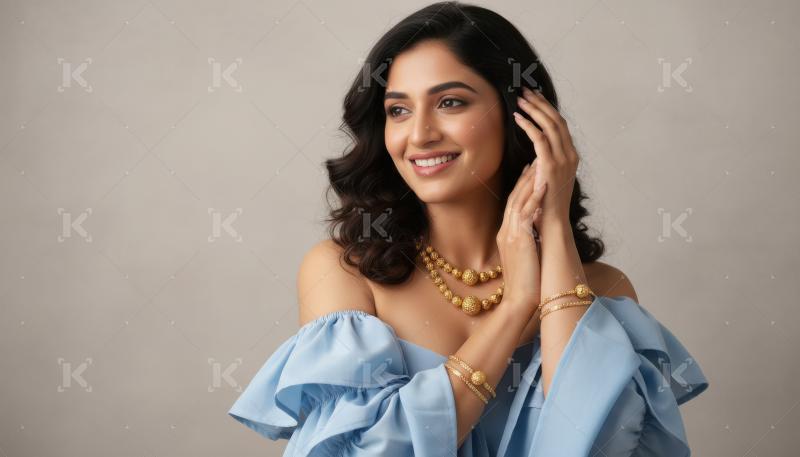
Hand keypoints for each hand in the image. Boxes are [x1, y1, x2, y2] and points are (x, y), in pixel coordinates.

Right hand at [496, 158, 547, 315]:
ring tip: (539, 164)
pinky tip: (542, 183)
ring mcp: (510, 235)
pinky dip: (534, 196)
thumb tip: (534, 237)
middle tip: (534, 160)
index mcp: (506, 237)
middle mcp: (505, 232)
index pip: (512, 206)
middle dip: (524, 179)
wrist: (518, 302)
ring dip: (529, 182)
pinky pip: (526, 213)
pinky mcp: (519, 240)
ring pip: (518, 201)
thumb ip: (525, 244)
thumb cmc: (524, 286)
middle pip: (513, 199)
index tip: (529, 173)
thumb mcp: (522, 260)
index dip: (520, 188)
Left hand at [513, 86, 578, 229]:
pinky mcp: (551, 166)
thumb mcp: (548, 179)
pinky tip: (517, 118)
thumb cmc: (547, 205)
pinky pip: (539, 139)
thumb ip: (545, 164)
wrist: (553, 223)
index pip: (560, 125)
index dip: (548, 109)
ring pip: (549, 125)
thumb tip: (536, 154)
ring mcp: (563, 160)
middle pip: (556, 120)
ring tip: (520, 100)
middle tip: (526, 91)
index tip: (535, 97)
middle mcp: (570, 155)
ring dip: (534, 110)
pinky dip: (528, 125)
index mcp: (571, 156)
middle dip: (541, 103)